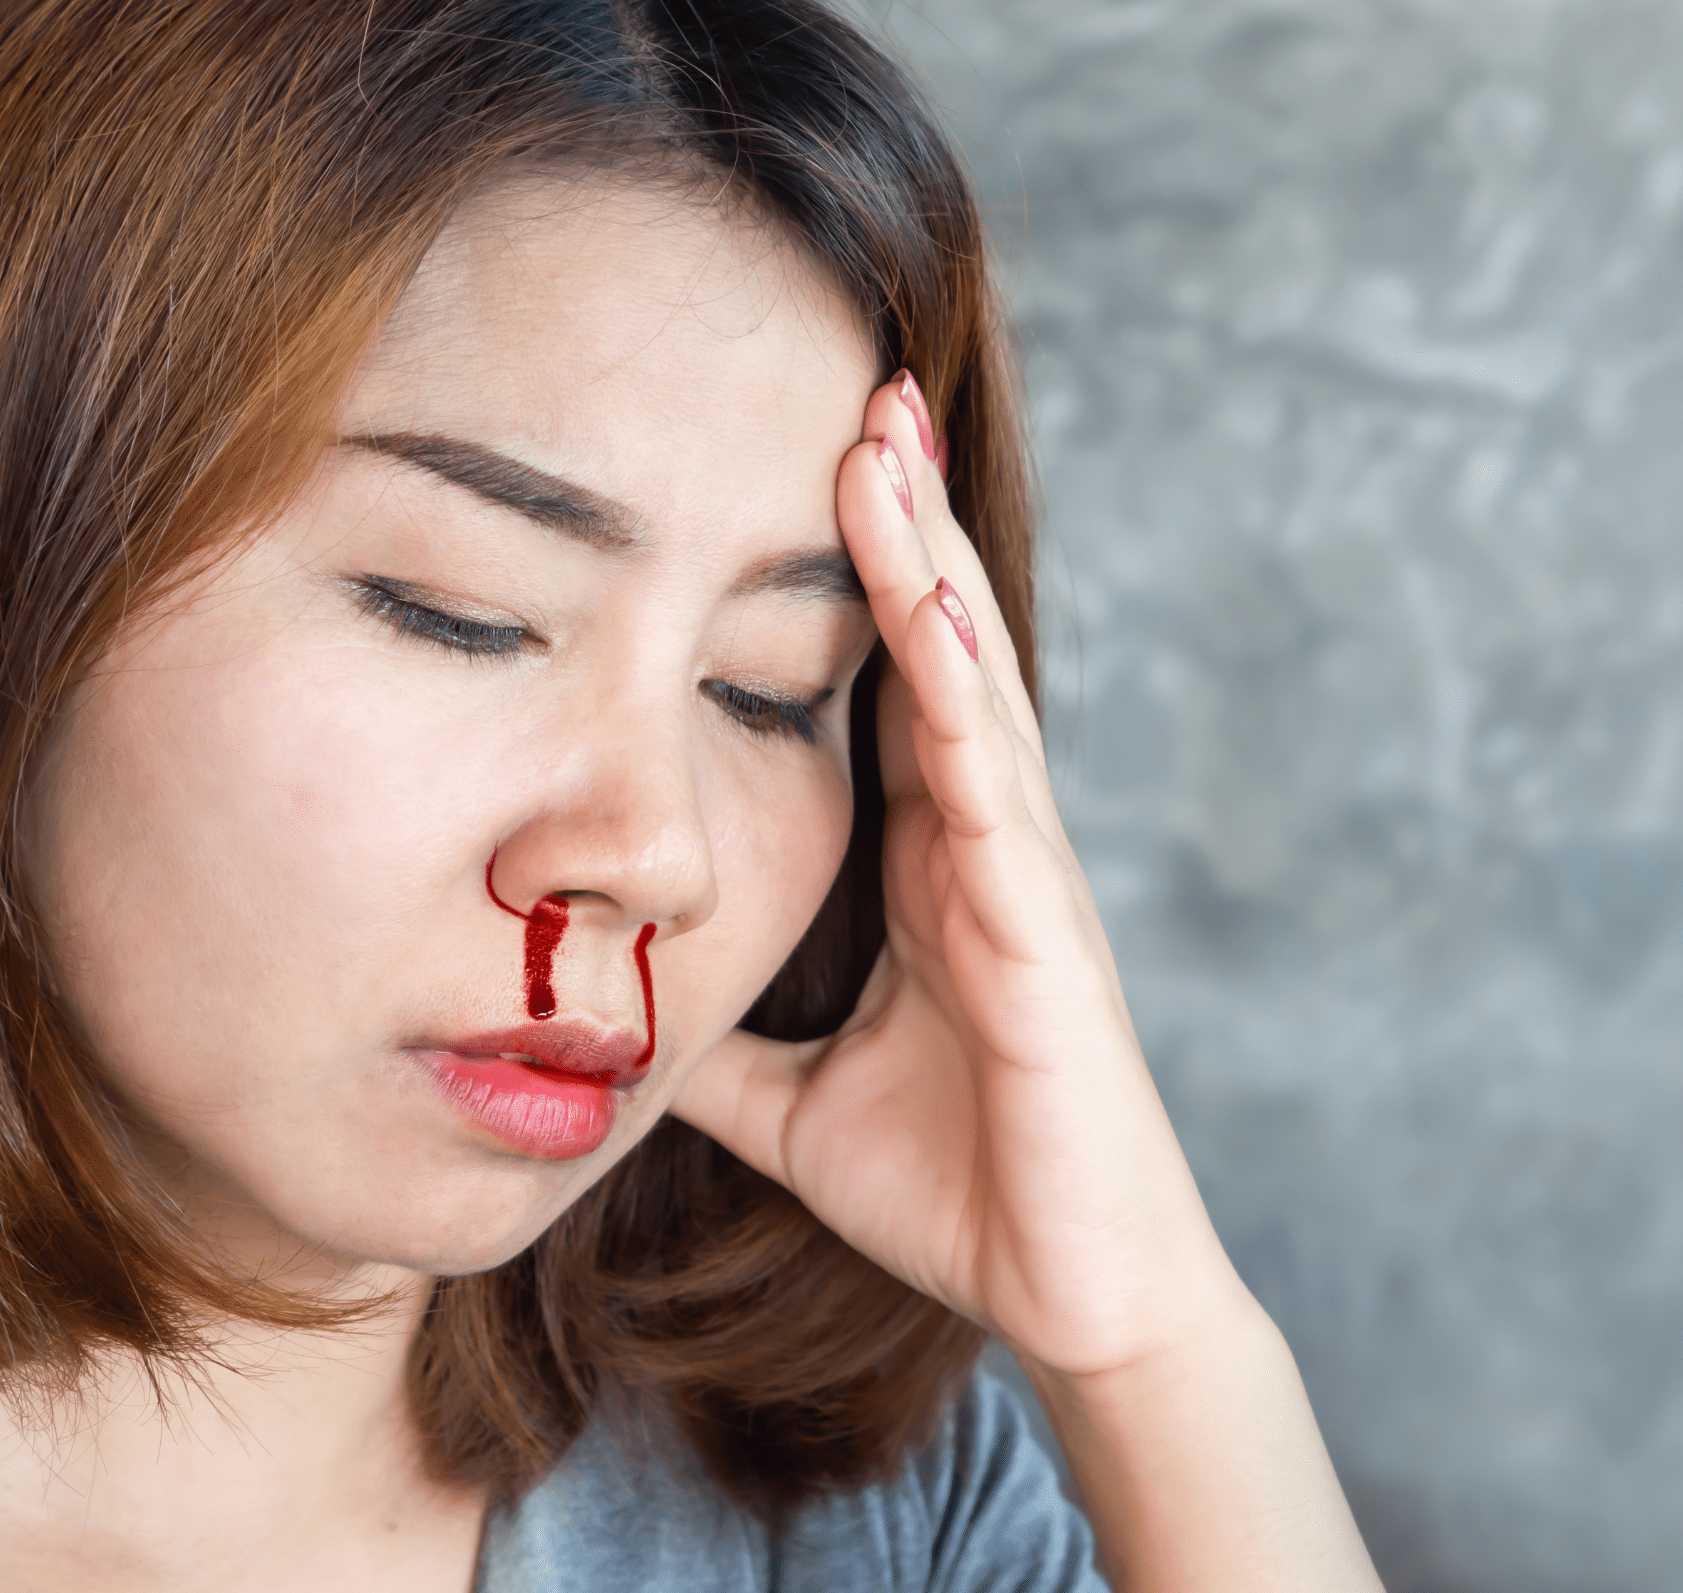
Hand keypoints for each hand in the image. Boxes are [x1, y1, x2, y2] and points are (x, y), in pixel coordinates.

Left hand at [673, 376, 1238, 1381]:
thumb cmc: (962, 1189)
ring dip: (929, 563)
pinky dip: (962, 695)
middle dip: (902, 522)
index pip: (885, 688)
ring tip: (888, 443)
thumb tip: (606, 1009)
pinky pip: (995, 795)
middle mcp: (984, 847)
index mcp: (931, 868)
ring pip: (970, 687)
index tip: (810, 467)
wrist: (1076, 1295)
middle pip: (938, 649)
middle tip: (862, 388)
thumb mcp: (791, 1100)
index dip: (855, 579)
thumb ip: (714, 1041)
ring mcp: (1022, 880)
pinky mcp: (1044, 938)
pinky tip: (933, 609)